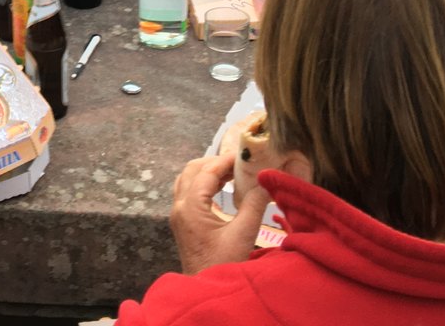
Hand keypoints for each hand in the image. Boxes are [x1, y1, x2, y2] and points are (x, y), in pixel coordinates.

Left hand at [169, 152, 271, 275]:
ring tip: (233, 173)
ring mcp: (178, 214)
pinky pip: (189, 191)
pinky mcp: (183, 221)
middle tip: (239, 163)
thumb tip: (266, 181)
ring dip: (208, 171)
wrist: (206, 289)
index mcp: (190, 207)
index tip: (245, 155)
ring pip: (188, 179)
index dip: (225, 160)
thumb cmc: (223, 264)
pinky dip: (204, 183)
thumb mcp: (243, 234)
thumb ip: (254, 205)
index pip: (206, 171)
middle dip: (215, 162)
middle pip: (192, 170)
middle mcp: (179, 206)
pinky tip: (223, 187)